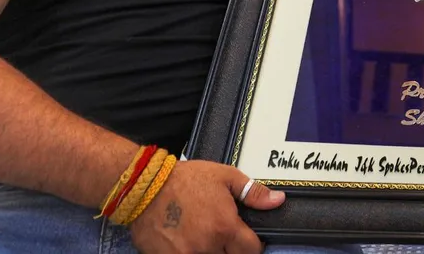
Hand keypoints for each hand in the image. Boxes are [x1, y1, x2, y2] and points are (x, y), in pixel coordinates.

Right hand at [128, 159, 284, 253]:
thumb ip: (252, 193)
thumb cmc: (186, 180)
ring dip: (213, 253)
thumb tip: (278, 201)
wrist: (145, 188)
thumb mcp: (224, 177)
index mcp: (225, 227)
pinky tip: (189, 244)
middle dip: (232, 251)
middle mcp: (208, 247)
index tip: (247, 239)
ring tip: (207, 240)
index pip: (252, 251)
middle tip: (224, 238)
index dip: (253, 245)